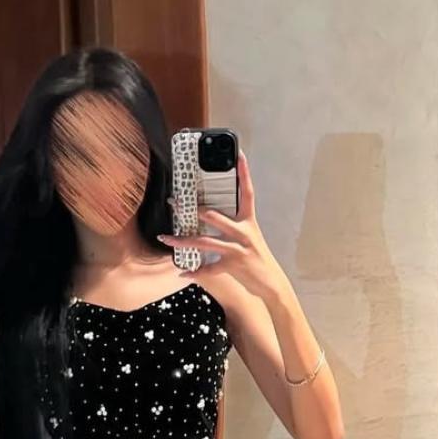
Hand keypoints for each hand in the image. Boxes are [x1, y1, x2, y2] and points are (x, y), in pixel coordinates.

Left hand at [157, 151, 289, 301]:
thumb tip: (209, 216)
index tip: (239, 155)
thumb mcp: (249, 239)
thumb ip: (232, 227)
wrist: (270, 283)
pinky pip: (210, 268)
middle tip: (174, 203)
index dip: (244, 173)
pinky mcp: (234, 266)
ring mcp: (239, 249)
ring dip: (183, 241)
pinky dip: (195, 272)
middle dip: (193, 210)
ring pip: (205, 242)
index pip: (247, 193)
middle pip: (215, 216)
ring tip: (166, 238)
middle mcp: (244, 232)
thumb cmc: (256, 259)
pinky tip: (183, 272)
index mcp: (249, 222)